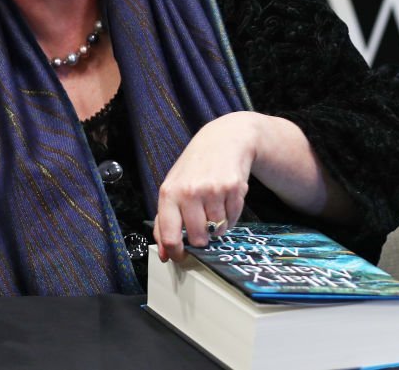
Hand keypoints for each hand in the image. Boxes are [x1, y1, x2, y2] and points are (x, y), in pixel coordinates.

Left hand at [153, 112, 262, 262]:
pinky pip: (233, 220)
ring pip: (217, 230)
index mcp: (169, 193)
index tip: (180, 257)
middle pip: (198, 238)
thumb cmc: (193, 169)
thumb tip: (163, 253)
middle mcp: (190, 192)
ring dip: (216, 225)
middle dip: (200, 238)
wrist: (222, 141)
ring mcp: (213, 190)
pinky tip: (224, 200)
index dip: (175, 252)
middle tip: (201, 224)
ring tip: (213, 206)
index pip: (169, 235)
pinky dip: (230, 216)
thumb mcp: (172, 188)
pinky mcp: (234, 189)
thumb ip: (164, 221)